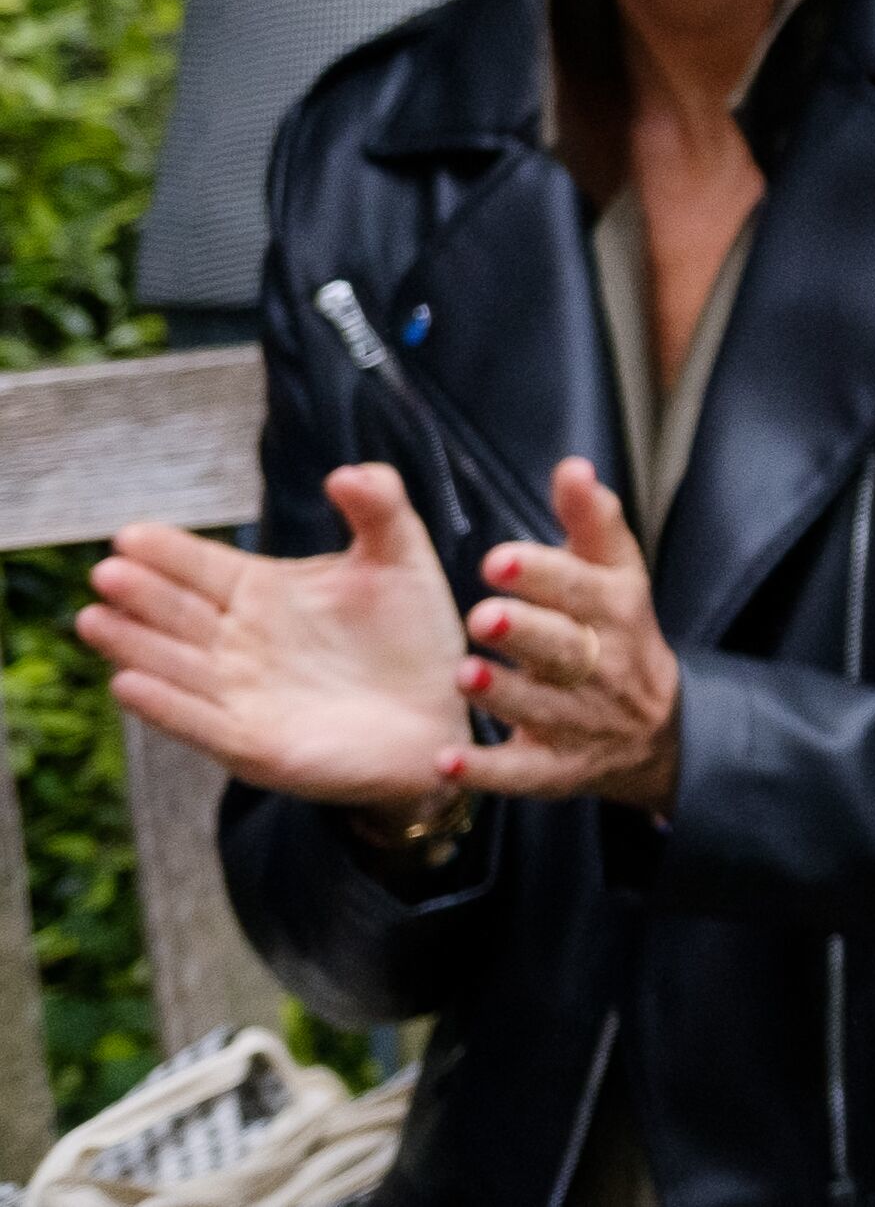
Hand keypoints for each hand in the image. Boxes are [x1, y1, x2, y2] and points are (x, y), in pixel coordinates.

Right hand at [76, 464, 468, 810]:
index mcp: (263, 592)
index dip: (168, 552)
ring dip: (133, 645)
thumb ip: (379, 508)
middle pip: (179, 613)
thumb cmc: (410, 634)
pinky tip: (126, 684)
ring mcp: (240, 693)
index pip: (204, 568)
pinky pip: (197, 722)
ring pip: (173, 665)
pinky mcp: (252, 743)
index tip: (130, 534)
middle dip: (142, 594)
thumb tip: (348, 471)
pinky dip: (163, 705)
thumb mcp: (400, 560)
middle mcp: (239, 641)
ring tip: (94, 619)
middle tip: (108, 572)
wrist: (440, 712)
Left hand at [449, 457, 685, 815]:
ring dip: (504, 694)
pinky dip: (485, 772)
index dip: (542, 574)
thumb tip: (572, 465)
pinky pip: (520, 774)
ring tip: (466, 675)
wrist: (656, 728)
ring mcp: (579, 720)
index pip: (582, 587)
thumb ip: (591, 519)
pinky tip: (447, 763)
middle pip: (564, 648)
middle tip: (484, 616)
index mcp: (615, 609)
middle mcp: (601, 664)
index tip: (498, 559)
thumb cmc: (618, 631)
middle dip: (526, 633)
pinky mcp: (556, 769)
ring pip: (541, 708)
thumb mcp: (618, 572)